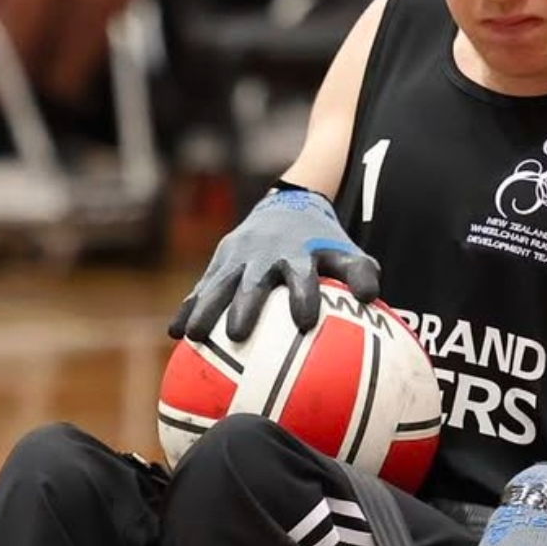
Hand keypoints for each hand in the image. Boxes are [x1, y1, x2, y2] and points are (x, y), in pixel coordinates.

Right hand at [168, 186, 379, 341]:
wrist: (287, 208)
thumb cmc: (323, 245)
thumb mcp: (346, 253)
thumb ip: (361, 273)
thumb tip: (371, 299)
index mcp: (299, 253)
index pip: (303, 275)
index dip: (304, 295)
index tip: (305, 321)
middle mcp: (265, 254)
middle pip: (254, 283)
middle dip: (246, 307)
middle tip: (239, 335)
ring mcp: (238, 257)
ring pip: (219, 285)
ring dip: (206, 309)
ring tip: (195, 337)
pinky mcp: (219, 262)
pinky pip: (201, 287)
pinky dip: (189, 307)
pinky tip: (175, 333)